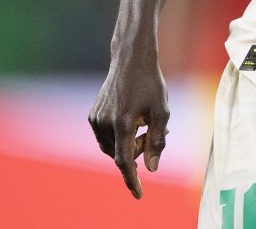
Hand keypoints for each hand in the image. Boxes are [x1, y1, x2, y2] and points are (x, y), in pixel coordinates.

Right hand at [88, 59, 169, 198]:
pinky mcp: (93, 115)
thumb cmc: (150, 83)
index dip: (132, 180)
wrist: (131, 60)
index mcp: (123, 122)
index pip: (125, 161)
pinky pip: (107, 137)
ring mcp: (96, 119)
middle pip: (122, 154)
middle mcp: (105, 123)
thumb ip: (157, 140)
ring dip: (129, 144)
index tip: (139, 195)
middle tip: (154, 134)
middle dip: (138, 151)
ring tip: (146, 125)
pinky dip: (120, 136)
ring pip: (113, 147)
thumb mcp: (162, 110)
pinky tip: (134, 119)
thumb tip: (152, 168)